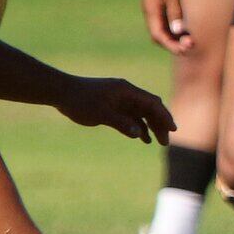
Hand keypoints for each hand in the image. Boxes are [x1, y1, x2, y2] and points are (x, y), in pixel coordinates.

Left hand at [58, 77, 174, 144]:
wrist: (60, 92)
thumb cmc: (80, 100)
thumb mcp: (101, 114)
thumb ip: (121, 123)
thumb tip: (139, 134)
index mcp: (127, 91)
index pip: (152, 103)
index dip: (164, 116)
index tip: (172, 130)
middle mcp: (126, 94)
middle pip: (150, 109)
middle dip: (160, 124)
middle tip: (166, 141)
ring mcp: (120, 100)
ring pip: (142, 114)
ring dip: (151, 126)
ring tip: (158, 142)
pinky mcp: (112, 106)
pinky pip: (130, 117)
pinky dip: (138, 127)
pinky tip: (142, 138)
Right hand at [141, 0, 188, 53]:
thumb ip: (175, 12)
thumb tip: (178, 31)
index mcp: (151, 9)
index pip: (158, 35)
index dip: (170, 45)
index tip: (185, 50)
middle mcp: (150, 9)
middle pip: (159, 34)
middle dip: (173, 43)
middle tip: (190, 47)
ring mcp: (155, 5)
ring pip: (162, 28)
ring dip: (175, 36)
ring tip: (191, 40)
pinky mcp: (161, 1)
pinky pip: (166, 20)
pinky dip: (175, 27)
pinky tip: (187, 29)